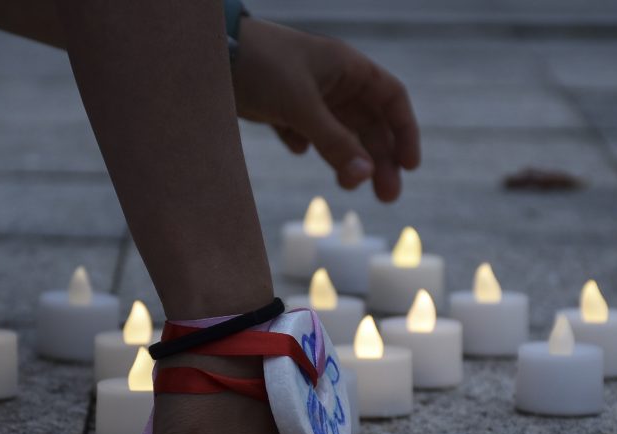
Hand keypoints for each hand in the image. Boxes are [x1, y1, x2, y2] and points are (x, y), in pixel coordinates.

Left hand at [232, 18, 419, 201]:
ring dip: (347, 160)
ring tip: (347, 188)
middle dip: (379, 159)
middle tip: (386, 197)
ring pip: (339, 133)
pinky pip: (305, 133)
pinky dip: (306, 145)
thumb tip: (366, 176)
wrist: (207, 55)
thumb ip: (335, 142)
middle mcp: (332, 80)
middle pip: (368, 124)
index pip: (391, 99)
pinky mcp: (281, 108)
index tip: (409, 167)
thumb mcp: (301, 106)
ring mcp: (307, 95)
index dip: (404, 132)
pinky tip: (297, 148)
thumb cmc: (261, 66)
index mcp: (347, 68)